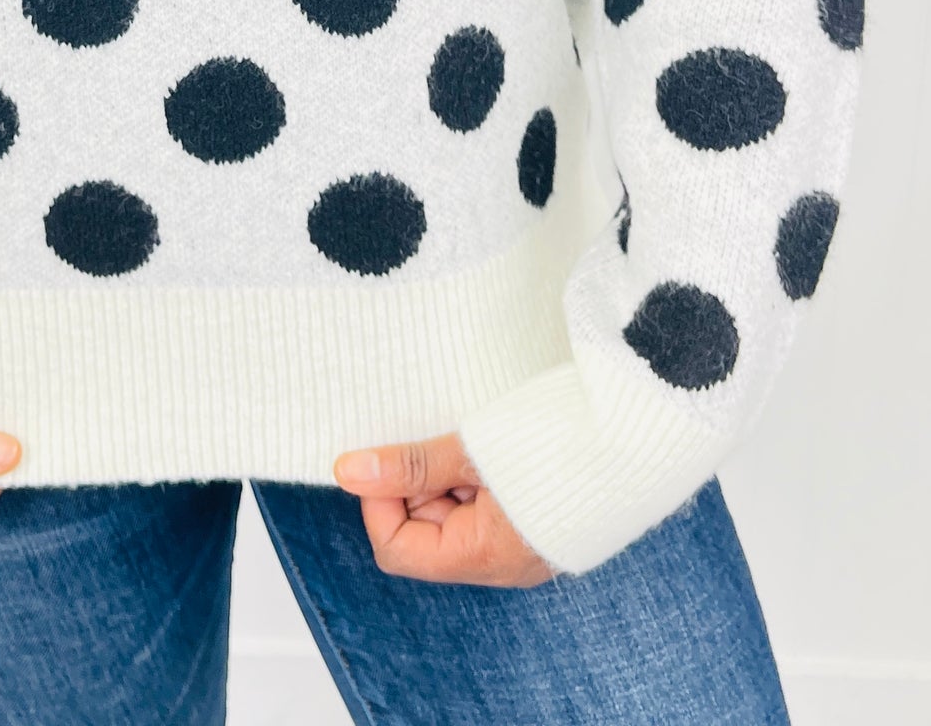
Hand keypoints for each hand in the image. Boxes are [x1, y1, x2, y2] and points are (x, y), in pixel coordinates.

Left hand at [333, 431, 553, 586]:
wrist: (645, 433)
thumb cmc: (566, 443)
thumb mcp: (476, 449)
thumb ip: (412, 464)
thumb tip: (349, 470)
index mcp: (484, 557)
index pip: (398, 549)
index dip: (381, 500)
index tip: (388, 456)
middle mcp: (501, 561)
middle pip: (423, 528)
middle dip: (418, 480)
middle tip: (441, 437)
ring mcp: (522, 540)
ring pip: (453, 509)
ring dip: (448, 470)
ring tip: (472, 435)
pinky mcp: (538, 516)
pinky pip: (484, 501)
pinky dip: (474, 469)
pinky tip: (491, 441)